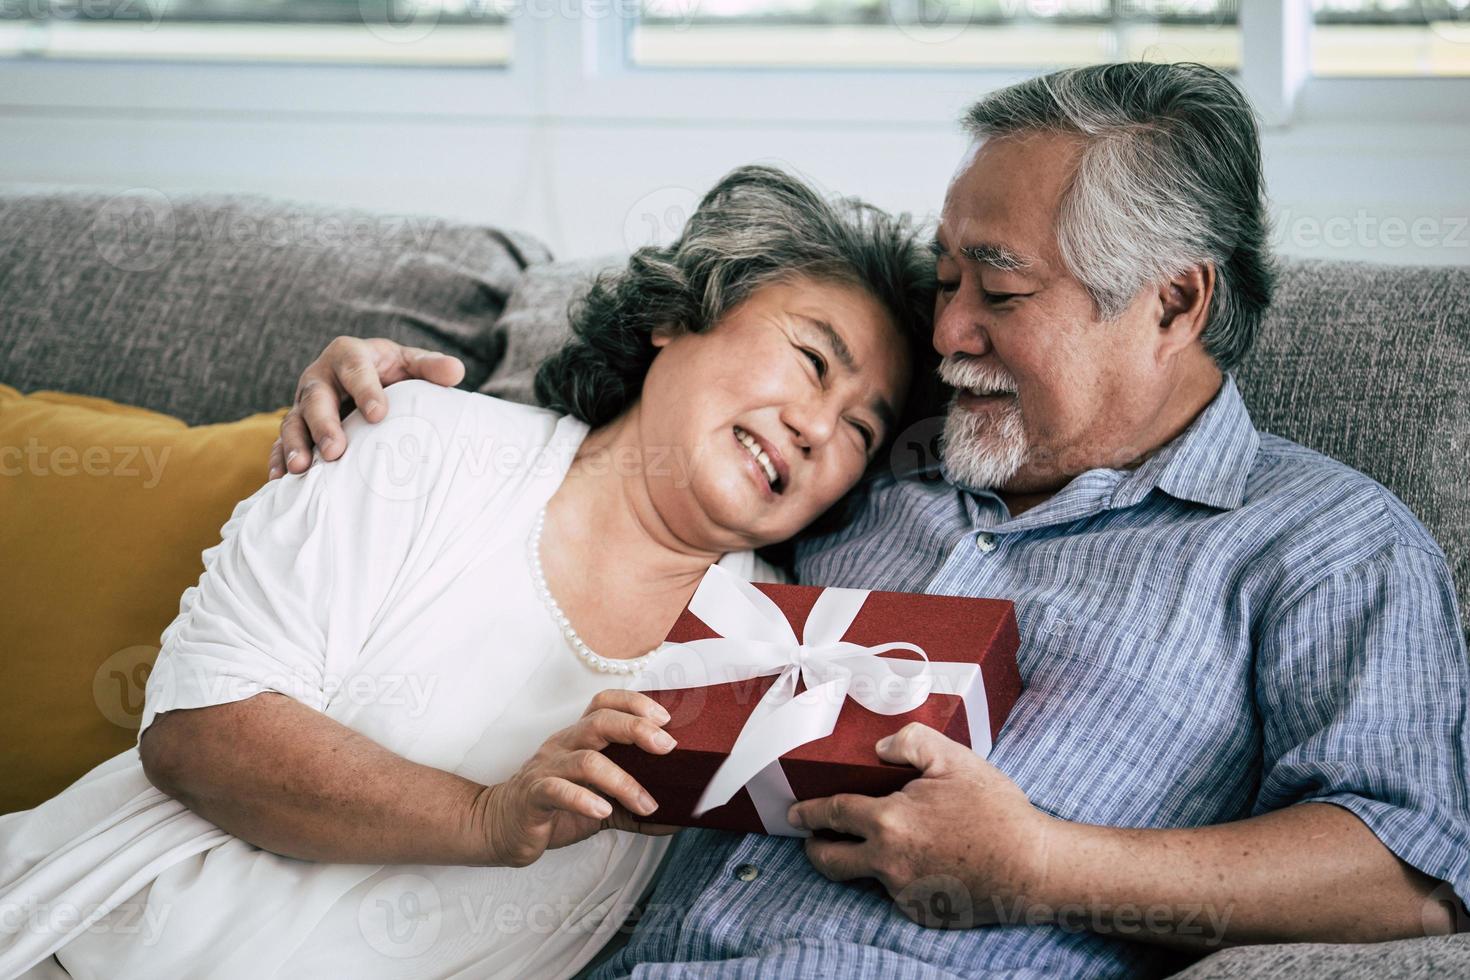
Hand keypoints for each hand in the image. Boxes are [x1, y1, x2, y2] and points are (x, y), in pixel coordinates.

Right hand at [267, 336, 465, 479]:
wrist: (364, 378)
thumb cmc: (391, 371)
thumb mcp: (410, 362)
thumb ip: (430, 367)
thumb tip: (455, 371)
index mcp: (349, 355)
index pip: (355, 369)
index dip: (366, 390)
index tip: (379, 415)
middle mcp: (320, 377)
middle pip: (316, 398)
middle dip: (323, 424)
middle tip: (335, 451)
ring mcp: (303, 403)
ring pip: (293, 421)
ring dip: (295, 445)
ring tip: (302, 469)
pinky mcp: (296, 426)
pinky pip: (280, 442)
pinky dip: (279, 459)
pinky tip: (282, 481)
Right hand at [477, 690, 680, 867]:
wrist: (502, 827)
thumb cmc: (556, 808)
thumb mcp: (603, 805)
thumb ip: (636, 808)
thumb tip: (681, 819)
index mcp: (580, 738)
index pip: (605, 703)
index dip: (635, 703)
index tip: (666, 719)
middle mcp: (564, 744)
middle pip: (600, 721)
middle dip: (637, 729)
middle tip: (668, 747)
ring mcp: (547, 768)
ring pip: (586, 760)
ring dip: (623, 781)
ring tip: (647, 804)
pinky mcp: (532, 795)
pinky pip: (557, 790)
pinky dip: (584, 799)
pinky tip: (603, 811)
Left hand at [788, 722, 1055, 928]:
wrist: (1035, 867)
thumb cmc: (996, 811)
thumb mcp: (954, 760)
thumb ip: (909, 742)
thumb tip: (878, 749)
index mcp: (889, 821)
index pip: (831, 814)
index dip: (808, 812)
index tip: (795, 813)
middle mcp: (888, 863)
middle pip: (830, 862)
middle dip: (815, 848)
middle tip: (813, 838)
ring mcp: (904, 894)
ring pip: (867, 877)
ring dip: (865, 861)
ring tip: (884, 844)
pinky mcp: (922, 915)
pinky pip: (899, 894)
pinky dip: (904, 877)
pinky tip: (928, 862)